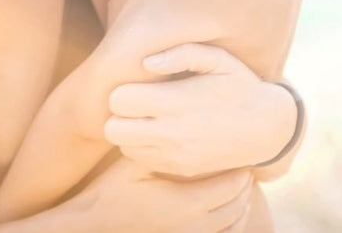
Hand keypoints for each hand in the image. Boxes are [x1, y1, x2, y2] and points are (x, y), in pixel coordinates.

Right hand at [73, 155, 254, 232]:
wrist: (95, 223)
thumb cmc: (113, 189)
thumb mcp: (135, 163)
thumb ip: (159, 145)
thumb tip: (178, 119)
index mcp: (188, 202)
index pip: (233, 184)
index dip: (242, 167)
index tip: (242, 150)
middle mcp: (196, 226)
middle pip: (239, 205)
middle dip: (245, 184)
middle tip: (245, 163)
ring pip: (235, 224)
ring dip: (242, 205)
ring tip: (241, 185)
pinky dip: (234, 224)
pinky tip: (229, 209)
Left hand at [104, 43, 297, 177]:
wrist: (267, 129)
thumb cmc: (239, 85)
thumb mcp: (218, 59)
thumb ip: (181, 53)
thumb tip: (146, 62)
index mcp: (177, 102)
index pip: (119, 100)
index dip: (123, 89)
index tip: (140, 84)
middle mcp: (172, 132)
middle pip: (113, 128)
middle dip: (119, 113)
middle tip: (138, 102)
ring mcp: (175, 155)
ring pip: (123, 146)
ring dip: (129, 131)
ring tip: (149, 117)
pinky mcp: (180, 168)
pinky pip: (141, 160)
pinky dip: (142, 147)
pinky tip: (160, 132)